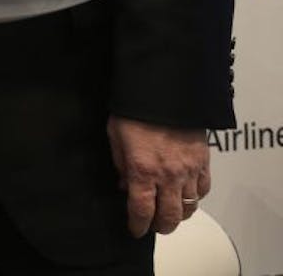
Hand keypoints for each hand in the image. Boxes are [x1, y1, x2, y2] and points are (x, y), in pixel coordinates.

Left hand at [106, 115, 209, 237]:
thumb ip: (121, 164)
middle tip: (154, 226)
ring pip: (189, 205)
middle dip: (160, 226)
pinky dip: (196, 196)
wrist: (164, 90)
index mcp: (143, 169)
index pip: (141, 210)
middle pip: (169, 216)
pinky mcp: (204, 161)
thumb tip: (125, 185)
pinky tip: (186, 194)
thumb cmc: (135, 110)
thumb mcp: (116, 136)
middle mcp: (168, 175)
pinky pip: (204, 189)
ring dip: (179, 214)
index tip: (135, 230)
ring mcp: (189, 169)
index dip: (137, 225)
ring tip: (170, 213)